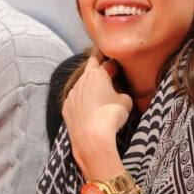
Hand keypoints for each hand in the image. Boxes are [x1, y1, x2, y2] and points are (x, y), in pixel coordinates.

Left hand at [62, 55, 131, 177]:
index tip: (118, 64)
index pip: (108, 62)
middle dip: (97, 62)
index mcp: (97, 74)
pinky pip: (77, 100)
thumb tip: (117, 93)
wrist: (90, 138)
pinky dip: (83, 101)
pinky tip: (90, 110)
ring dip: (90, 86)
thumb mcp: (126, 101)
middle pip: (91, 67)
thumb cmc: (110, 116)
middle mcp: (82, 80)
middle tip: (101, 55)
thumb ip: (122, 91)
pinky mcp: (67, 107)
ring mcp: (72, 94)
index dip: (115, 63)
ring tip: (100, 95)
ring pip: (83, 85)